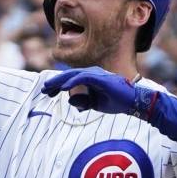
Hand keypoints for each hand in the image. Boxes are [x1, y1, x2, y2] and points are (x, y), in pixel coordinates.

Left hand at [42, 67, 159, 118]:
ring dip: (59, 81)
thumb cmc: (117, 101)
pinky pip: (82, 77)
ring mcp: (96, 74)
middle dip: (54, 83)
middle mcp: (91, 73)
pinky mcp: (100, 78)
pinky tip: (63, 88)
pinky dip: (72, 82)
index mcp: (90, 78)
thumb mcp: (95, 104)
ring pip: (73, 75)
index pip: (69, 80)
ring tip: (48, 88)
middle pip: (68, 76)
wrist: (133, 101)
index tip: (47, 93)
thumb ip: (83, 102)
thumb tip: (69, 101)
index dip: (57, 85)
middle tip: (43, 90)